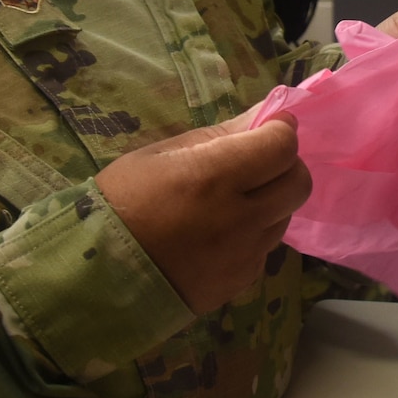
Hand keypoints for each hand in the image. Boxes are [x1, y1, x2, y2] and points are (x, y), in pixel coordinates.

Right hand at [96, 109, 311, 313]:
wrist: (99, 275)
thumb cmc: (123, 202)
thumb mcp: (161, 155)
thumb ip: (218, 136)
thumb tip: (263, 115)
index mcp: (215, 177)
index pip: (282, 146)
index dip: (281, 131)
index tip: (268, 128)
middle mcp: (239, 218)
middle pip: (299, 183)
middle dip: (285, 165)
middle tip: (258, 163)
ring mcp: (244, 255)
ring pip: (285, 216)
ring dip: (271, 201)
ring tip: (233, 201)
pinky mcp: (242, 282)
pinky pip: (265, 248)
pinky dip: (254, 234)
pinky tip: (222, 233)